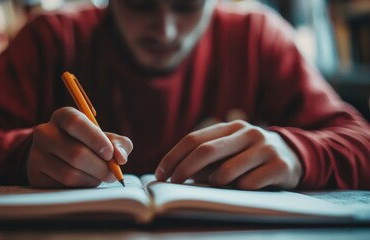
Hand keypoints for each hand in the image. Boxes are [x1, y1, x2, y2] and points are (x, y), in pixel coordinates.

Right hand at [27, 107, 132, 187]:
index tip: (110, 153)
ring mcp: (36, 154)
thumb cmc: (88, 144)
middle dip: (101, 167)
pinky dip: (81, 187)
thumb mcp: (105, 138)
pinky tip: (85, 181)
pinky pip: (63, 187)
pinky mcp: (35, 175)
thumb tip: (120, 157)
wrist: (59, 157)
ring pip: (70, 174)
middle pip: (76, 154)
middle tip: (113, 173)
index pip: (75, 123)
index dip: (96, 139)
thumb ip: (119, 143)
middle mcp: (45, 132)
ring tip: (99, 176)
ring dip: (92, 179)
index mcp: (63, 116)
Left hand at [155, 120, 301, 189]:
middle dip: (184, 169)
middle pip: (206, 151)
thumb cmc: (251, 155)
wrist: (294, 155)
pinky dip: (238, 191)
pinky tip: (243, 189)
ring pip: (227, 171)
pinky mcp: (279, 166)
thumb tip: (177, 172)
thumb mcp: (231, 149)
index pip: (194, 139)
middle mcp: (247, 133)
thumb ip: (208, 156)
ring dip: (214, 183)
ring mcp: (264, 148)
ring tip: (217, 186)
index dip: (173, 157)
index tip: (160, 174)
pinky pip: (249, 184)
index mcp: (231, 127)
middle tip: (173, 184)